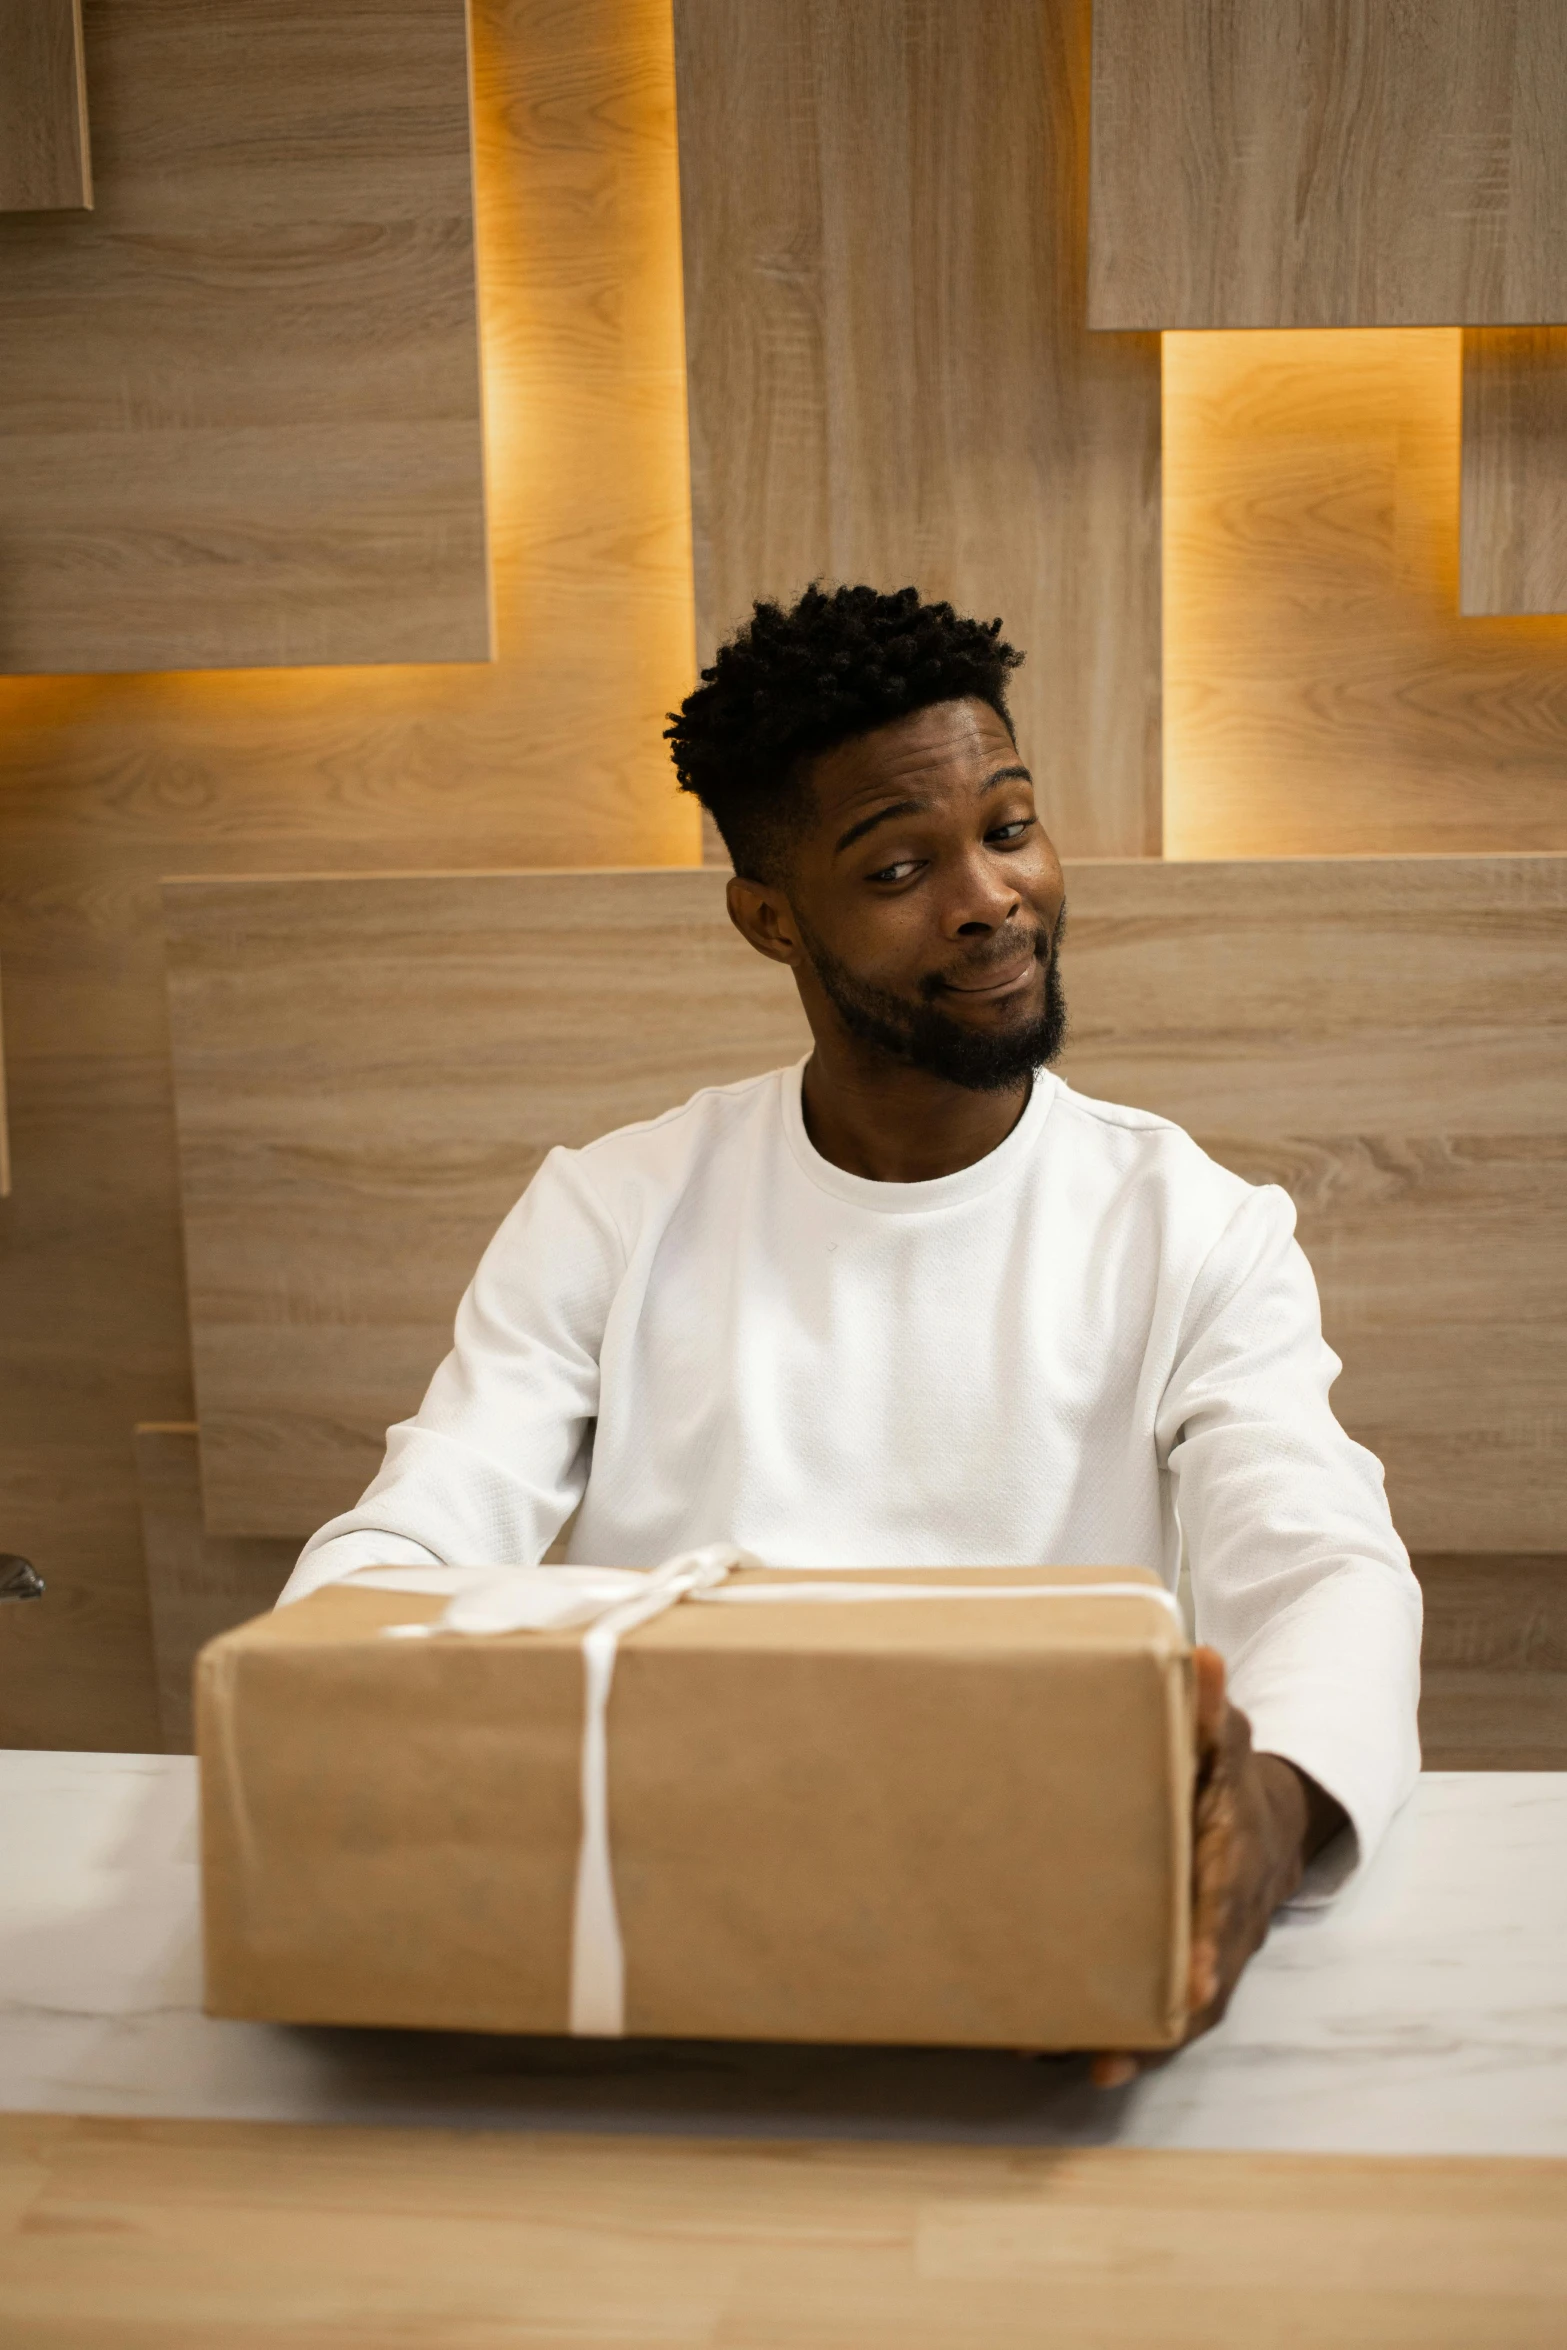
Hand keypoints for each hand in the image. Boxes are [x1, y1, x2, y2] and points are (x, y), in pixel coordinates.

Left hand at [1090, 1644, 1346, 2088]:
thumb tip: (1199, 1656)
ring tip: (1058, 2059)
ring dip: (1127, 2045)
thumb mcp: (1225, 1738)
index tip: (1195, 1980)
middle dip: (1161, 2026)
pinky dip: (1114, 2036)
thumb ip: (1209, 1709)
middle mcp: (1227, 1924)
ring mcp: (1209, 1956)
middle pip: (1203, 1989)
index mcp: (1235, 1863)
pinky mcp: (1184, 1972)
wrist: (1268, 1828)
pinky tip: (1050, 2048)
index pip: (1226, 1908)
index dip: (1212, 1946)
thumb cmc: (1229, 1779)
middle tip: (1105, 2056)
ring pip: (1177, 2015)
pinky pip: (1156, 2014)